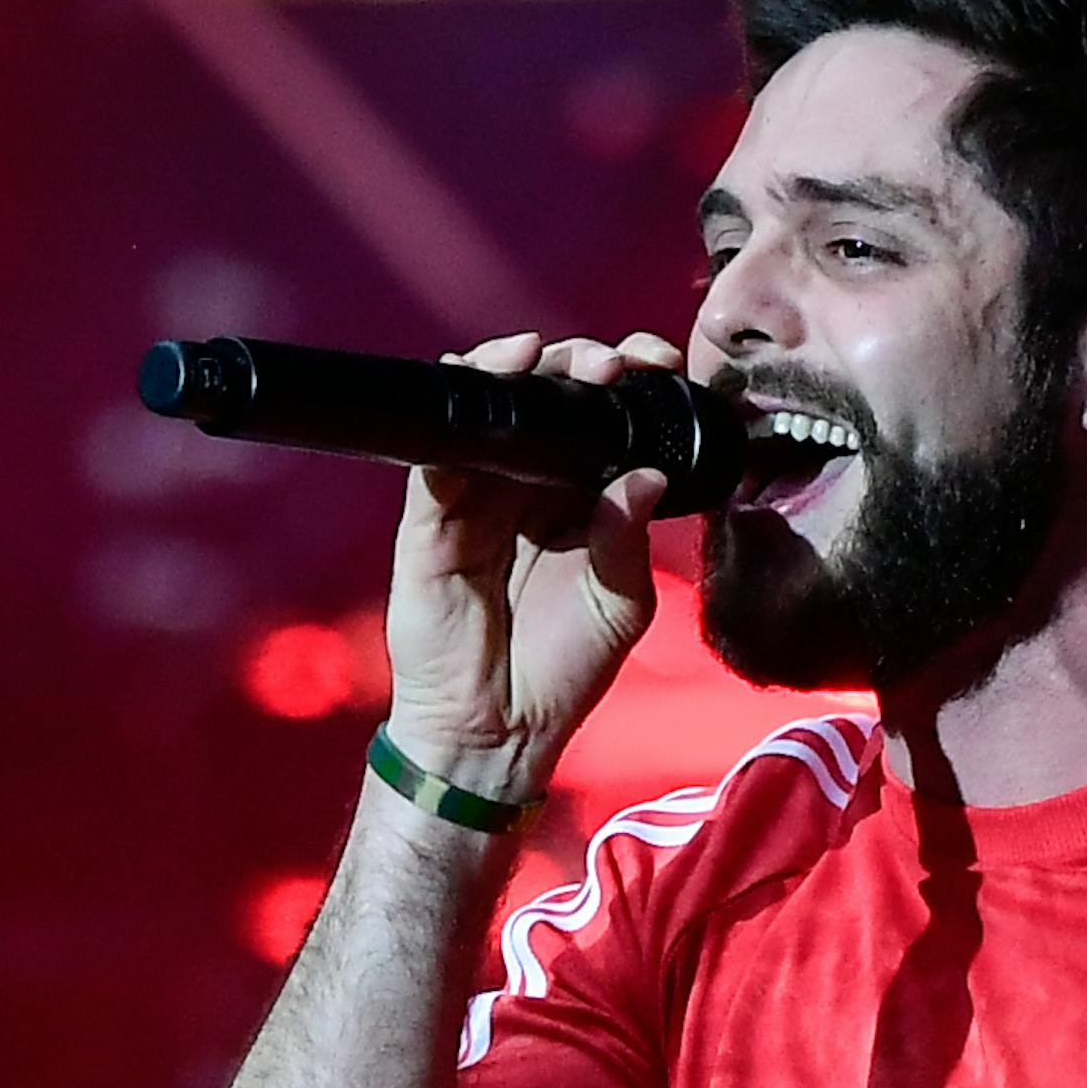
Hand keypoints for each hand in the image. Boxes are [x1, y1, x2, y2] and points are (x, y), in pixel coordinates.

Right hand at [382, 329, 683, 796]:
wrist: (498, 730)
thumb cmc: (561, 672)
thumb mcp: (619, 606)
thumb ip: (629, 541)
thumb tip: (645, 474)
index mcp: (576, 500)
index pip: (598, 421)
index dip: (624, 383)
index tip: (657, 365)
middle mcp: (525, 487)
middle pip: (546, 398)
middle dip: (579, 362)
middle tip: (612, 363)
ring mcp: (474, 495)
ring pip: (492, 408)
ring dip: (521, 367)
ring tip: (552, 357)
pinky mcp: (430, 515)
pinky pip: (440, 450)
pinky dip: (465, 409)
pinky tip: (493, 381)